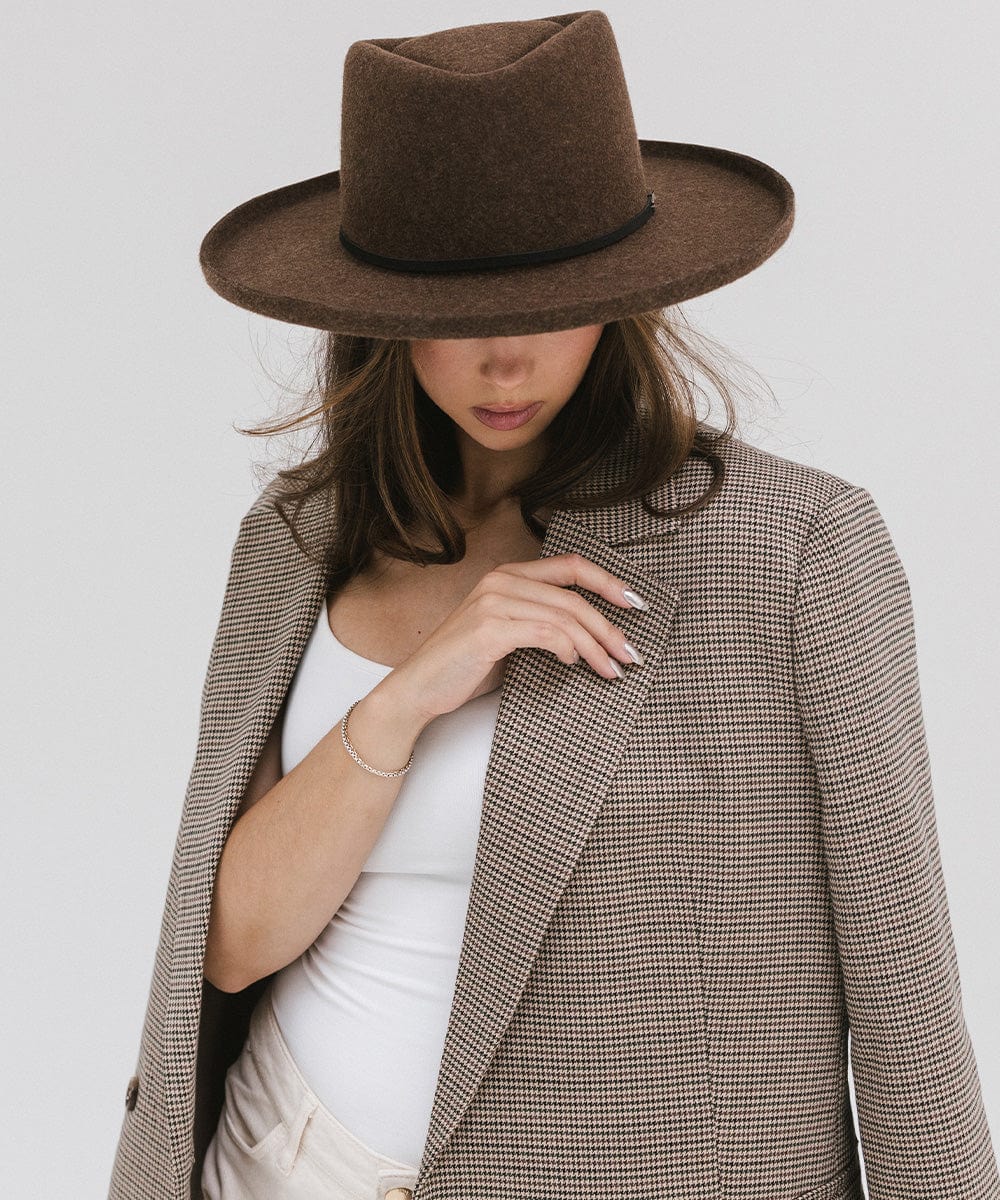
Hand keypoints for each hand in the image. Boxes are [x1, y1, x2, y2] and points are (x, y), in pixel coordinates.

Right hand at [385, 553, 646, 722]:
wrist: (418, 689)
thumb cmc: (464, 665)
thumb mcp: (508, 634)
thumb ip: (541, 623)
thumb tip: (592, 637)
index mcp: (509, 575)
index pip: (571, 566)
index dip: (609, 581)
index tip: (636, 604)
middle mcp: (501, 581)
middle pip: (575, 597)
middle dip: (610, 627)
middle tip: (630, 655)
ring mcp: (493, 602)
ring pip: (565, 617)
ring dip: (596, 646)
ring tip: (611, 670)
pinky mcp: (489, 628)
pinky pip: (545, 633)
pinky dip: (567, 648)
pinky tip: (573, 664)